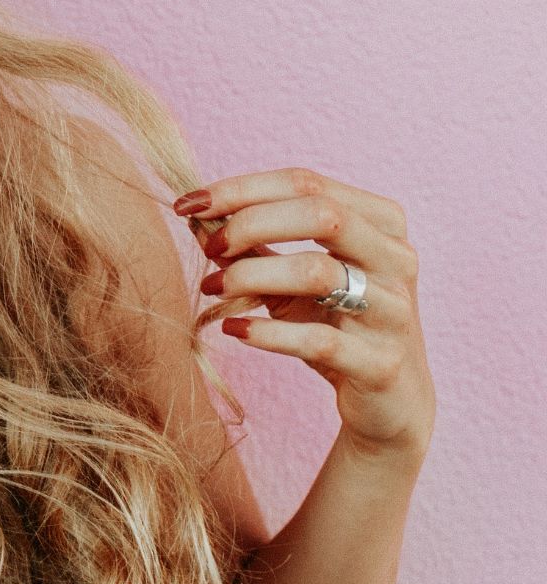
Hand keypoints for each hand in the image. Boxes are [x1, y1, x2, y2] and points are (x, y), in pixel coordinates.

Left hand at [178, 168, 435, 459]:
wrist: (388, 400)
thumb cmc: (334, 324)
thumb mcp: (290, 279)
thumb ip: (251, 246)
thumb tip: (195, 216)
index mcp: (379, 223)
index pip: (306, 182)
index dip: (240, 189)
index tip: (187, 204)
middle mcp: (396, 259)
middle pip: (322, 214)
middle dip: (250, 224)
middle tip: (209, 249)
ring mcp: (395, 311)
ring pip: (319, 273)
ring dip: (251, 276)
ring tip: (213, 288)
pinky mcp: (382, 364)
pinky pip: (320, 340)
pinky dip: (268, 332)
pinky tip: (235, 330)